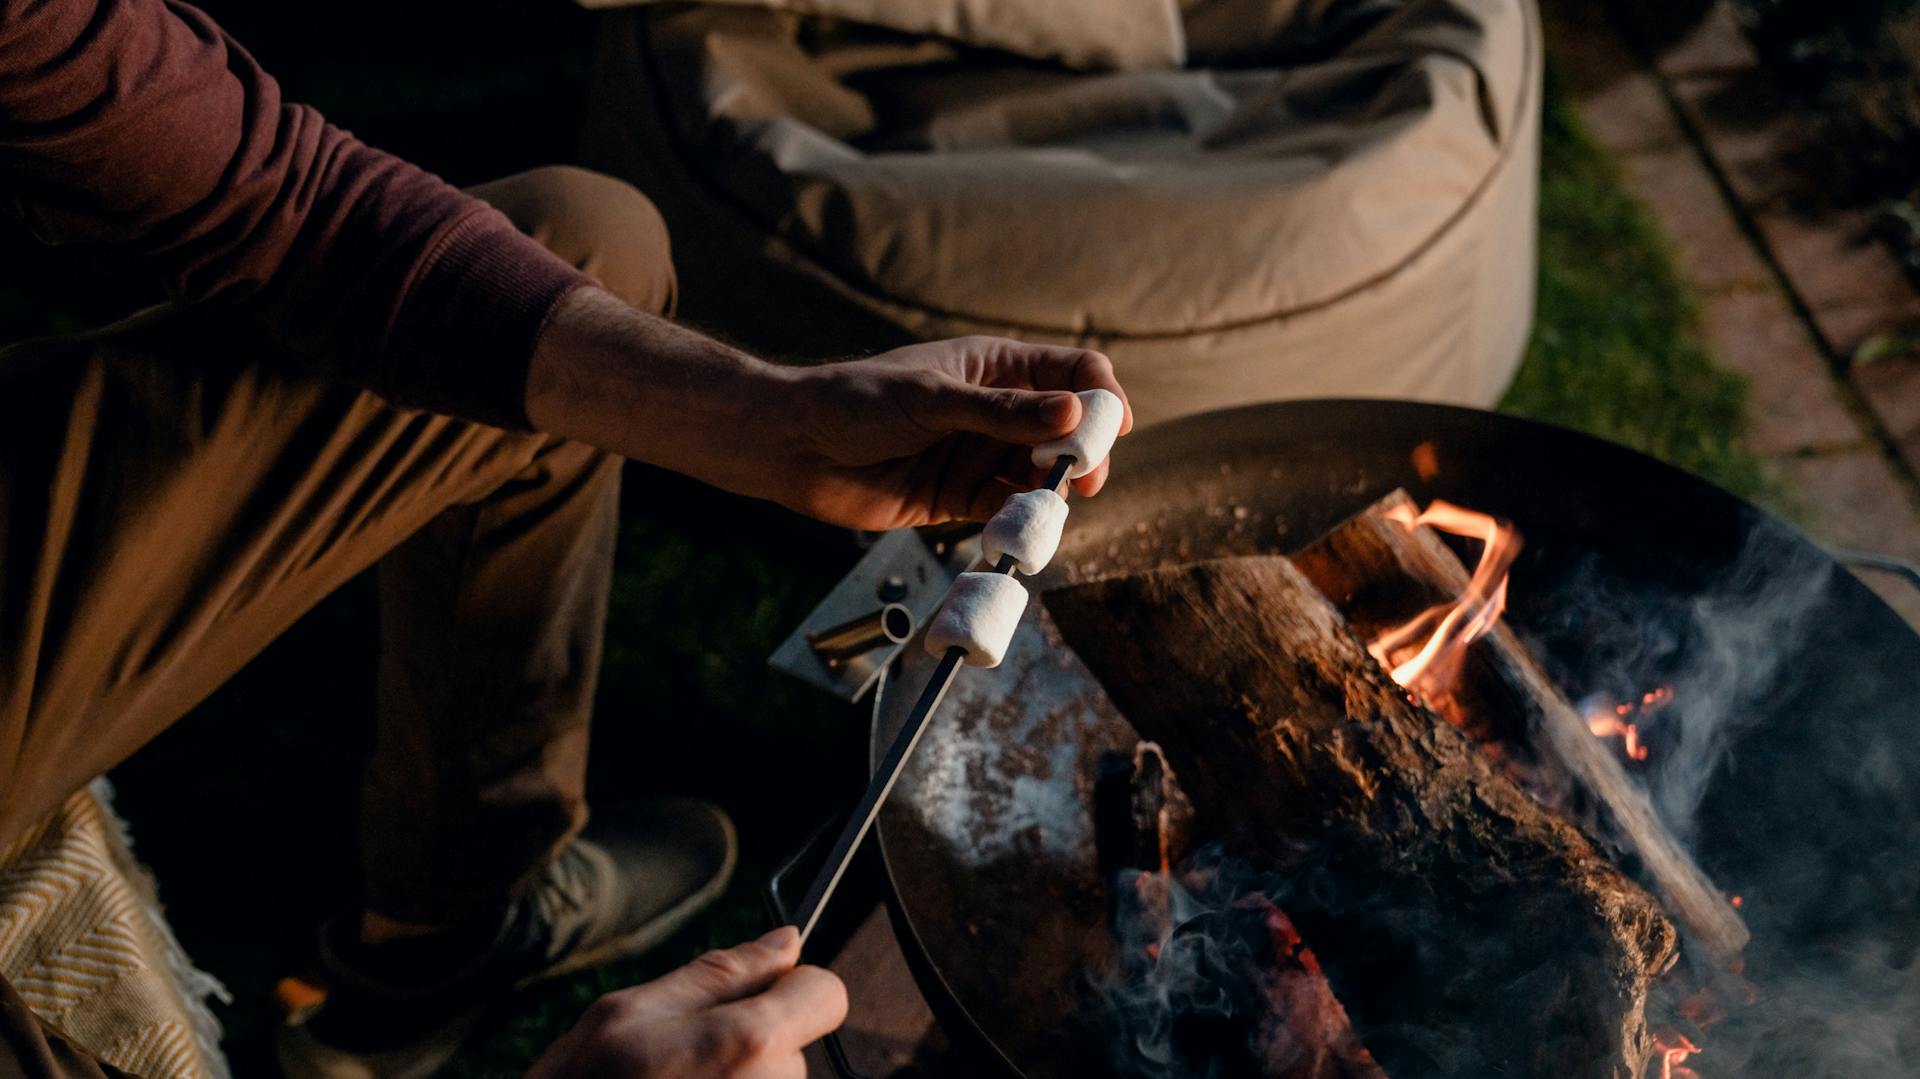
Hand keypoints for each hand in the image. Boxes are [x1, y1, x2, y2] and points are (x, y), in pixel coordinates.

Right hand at [525, 927, 845, 1078]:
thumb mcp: (630, 1014)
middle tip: (679, 1060)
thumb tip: (786, 939)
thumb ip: (718, 972)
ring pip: (773, 1078)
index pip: (826, 994)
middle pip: (795, 1041)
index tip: (759, 994)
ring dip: (736, 1078)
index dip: (793, 987)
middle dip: (752, 1039)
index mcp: (751, 1043)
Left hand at [776, 337, 1132, 528]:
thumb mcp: (934, 399)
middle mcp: (994, 410)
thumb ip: (1004, 413)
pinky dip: (1019, 520)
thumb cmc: (857, 402)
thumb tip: (1074, 415)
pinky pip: (1007, 509)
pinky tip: (1014, 528)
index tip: (1112, 427)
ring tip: (1043, 507)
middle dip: (1081, 452)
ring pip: (1040, 475)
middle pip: (1065, 430)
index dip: (1100, 396)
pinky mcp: (959, 498)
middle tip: (1081, 478)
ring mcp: (978, 454)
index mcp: (993, 366)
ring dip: (1050, 492)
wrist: (794, 448)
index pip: (1071, 372)